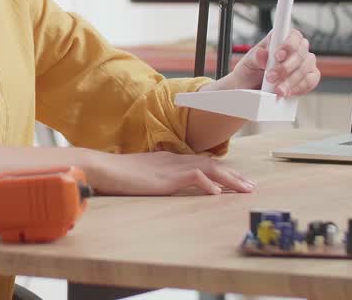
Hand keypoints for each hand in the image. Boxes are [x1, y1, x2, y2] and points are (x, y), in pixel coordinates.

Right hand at [86, 150, 254, 195]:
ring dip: (229, 179)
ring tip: (244, 189)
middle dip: (233, 175)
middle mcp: (174, 159)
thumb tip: (164, 183)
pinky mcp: (166, 177)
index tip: (236, 180)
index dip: (221, 170)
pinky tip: (216, 193)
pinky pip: (193, 177)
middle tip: (250, 186)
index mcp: (169, 159)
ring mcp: (171, 167)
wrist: (102, 168)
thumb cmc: (116, 174)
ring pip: (209, 168)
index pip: (201, 162)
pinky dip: (207, 184)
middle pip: (211, 164)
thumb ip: (156, 177)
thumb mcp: (142, 175)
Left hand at [227, 29, 319, 97]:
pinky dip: (299, 88)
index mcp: (279, 39)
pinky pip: (311, 80)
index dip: (288, 44)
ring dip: (291, 80)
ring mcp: (304, 63)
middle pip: (301, 52)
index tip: (278, 56)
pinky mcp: (309, 77)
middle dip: (286, 67)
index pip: (292, 34)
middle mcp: (295, 49)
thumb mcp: (247, 63)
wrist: (249, 91)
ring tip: (276, 89)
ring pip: (306, 67)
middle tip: (270, 77)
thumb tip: (262, 53)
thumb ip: (255, 57)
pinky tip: (287, 92)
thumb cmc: (250, 72)